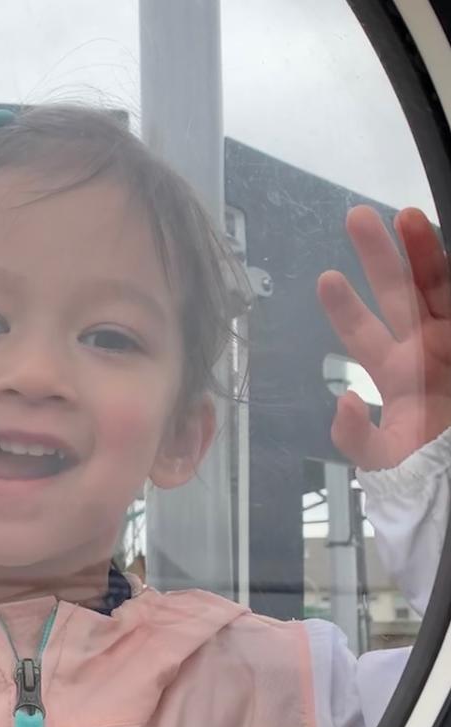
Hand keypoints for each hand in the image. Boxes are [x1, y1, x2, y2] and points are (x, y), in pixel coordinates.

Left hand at [318, 205, 450, 470]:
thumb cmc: (423, 471)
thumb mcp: (383, 458)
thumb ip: (356, 437)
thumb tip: (346, 402)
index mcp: (396, 372)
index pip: (363, 332)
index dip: (345, 306)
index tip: (326, 278)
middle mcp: (424, 349)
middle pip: (399, 293)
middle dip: (380, 257)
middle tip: (356, 218)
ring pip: (438, 286)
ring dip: (425, 251)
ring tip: (407, 216)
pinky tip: (448, 249)